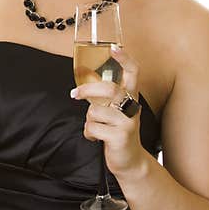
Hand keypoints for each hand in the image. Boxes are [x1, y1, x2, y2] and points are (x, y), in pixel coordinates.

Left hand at [72, 44, 147, 178]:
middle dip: (88, 89)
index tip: (114, 48)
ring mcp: (128, 123)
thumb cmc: (117, 132)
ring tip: (95, 128)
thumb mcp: (115, 112)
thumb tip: (82, 87)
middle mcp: (132, 108)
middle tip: (74, 94)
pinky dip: (89, 133)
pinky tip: (96, 138)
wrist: (130, 161)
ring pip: (96, 111)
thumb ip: (105, 99)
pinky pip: (93, 128)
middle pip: (110, 89)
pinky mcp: (120, 137)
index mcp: (131, 98)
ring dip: (88, 120)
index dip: (125, 59)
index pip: (134, 73)